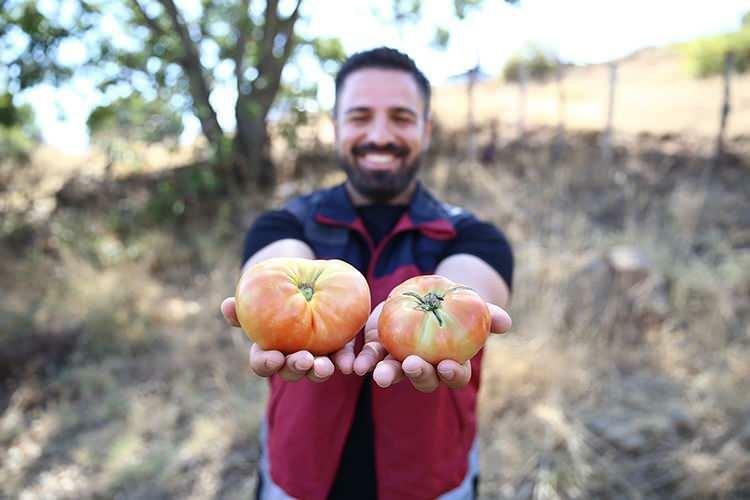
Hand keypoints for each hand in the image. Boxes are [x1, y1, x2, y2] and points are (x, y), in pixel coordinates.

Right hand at [221, 297, 355, 382]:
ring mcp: (316, 356)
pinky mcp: (338, 349)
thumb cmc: (275, 294)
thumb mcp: (259, 297)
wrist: (307, 283)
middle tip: (305, 360)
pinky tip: (350, 364)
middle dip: (297, 367)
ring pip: (317, 370)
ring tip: (326, 366)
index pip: (263, 363)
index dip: (267, 363)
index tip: (274, 357)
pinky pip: (342, 359)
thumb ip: (244, 305)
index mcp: (270, 349)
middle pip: (292, 371)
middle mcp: (292, 358)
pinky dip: (346, 362)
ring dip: (320, 371)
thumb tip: (226, 305)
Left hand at [352, 302, 511, 392]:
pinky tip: (354, 364)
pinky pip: (369, 358)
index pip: (454, 374)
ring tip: (379, 374)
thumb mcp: (472, 305)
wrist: (424, 293)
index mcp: (450, 362)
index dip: (452, 373)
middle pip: (423, 379)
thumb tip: (506, 322)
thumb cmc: (454, 303)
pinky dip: (362, 362)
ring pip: (393, 373)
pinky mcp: (377, 350)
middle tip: (412, 364)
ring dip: (387, 374)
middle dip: (418, 374)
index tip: (448, 364)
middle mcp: (424, 368)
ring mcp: (398, 361)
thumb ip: (489, 315)